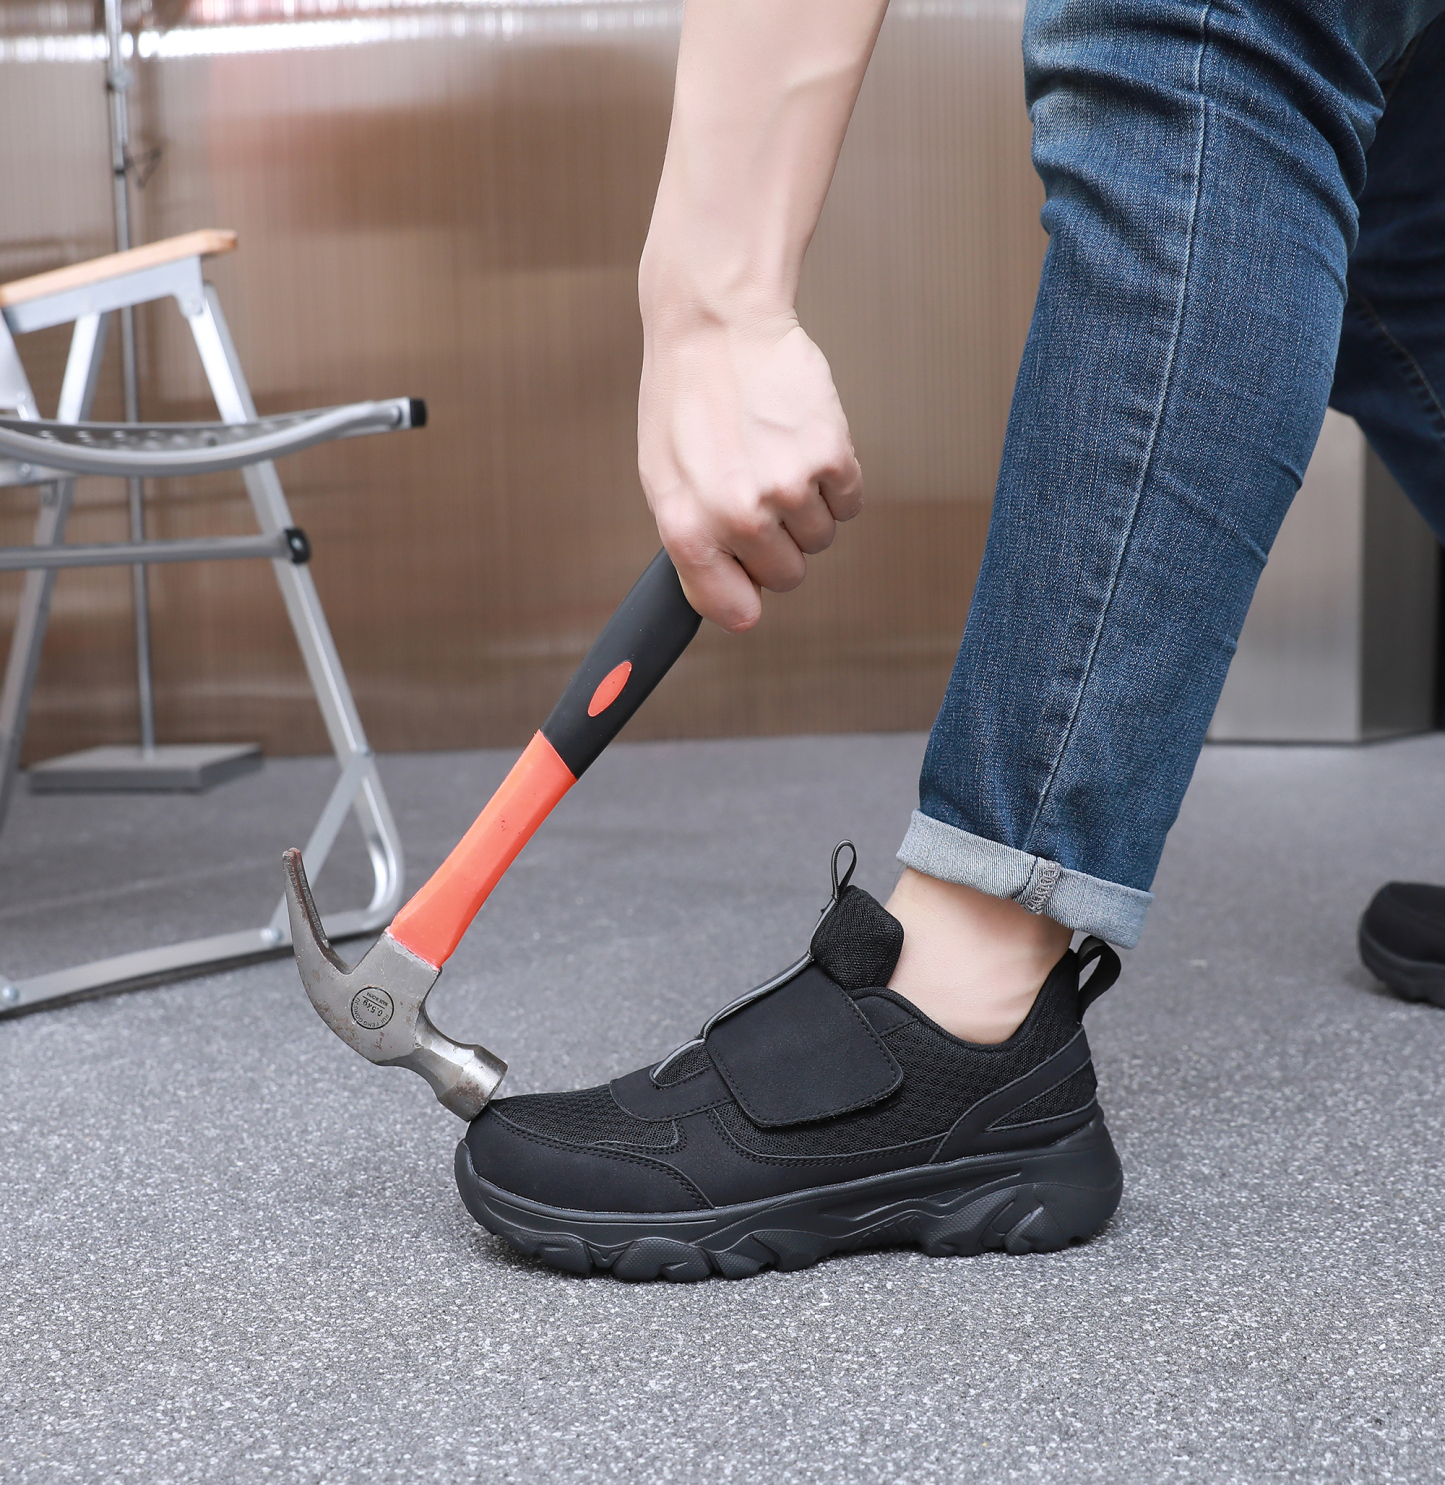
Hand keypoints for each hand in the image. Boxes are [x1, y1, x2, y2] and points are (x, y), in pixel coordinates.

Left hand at [638, 309, 863, 631]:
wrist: (717, 323)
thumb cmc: (686, 400)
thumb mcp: (663, 481)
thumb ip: (695, 545)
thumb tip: (736, 598)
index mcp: (689, 529)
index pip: (734, 609)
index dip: (744, 595)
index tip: (748, 580)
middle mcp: (739, 518)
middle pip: (788, 576)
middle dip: (777, 543)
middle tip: (756, 490)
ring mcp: (789, 488)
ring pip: (820, 540)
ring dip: (805, 508)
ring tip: (773, 456)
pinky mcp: (831, 457)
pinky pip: (848, 503)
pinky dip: (833, 482)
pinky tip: (800, 442)